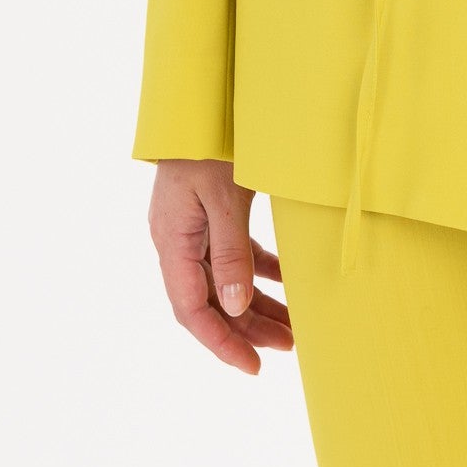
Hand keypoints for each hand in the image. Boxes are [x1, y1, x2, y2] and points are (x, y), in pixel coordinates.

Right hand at [148, 158, 294, 372]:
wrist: (200, 99)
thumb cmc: (209, 144)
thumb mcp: (224, 198)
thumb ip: (229, 253)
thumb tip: (234, 307)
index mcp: (172, 242)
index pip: (192, 311)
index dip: (222, 343)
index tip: (254, 366)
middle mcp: (178, 242)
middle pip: (211, 302)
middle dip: (248, 329)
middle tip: (290, 346)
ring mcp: (193, 229)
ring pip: (224, 283)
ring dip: (257, 304)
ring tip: (294, 326)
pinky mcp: (210, 215)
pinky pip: (234, 256)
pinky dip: (260, 271)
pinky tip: (288, 281)